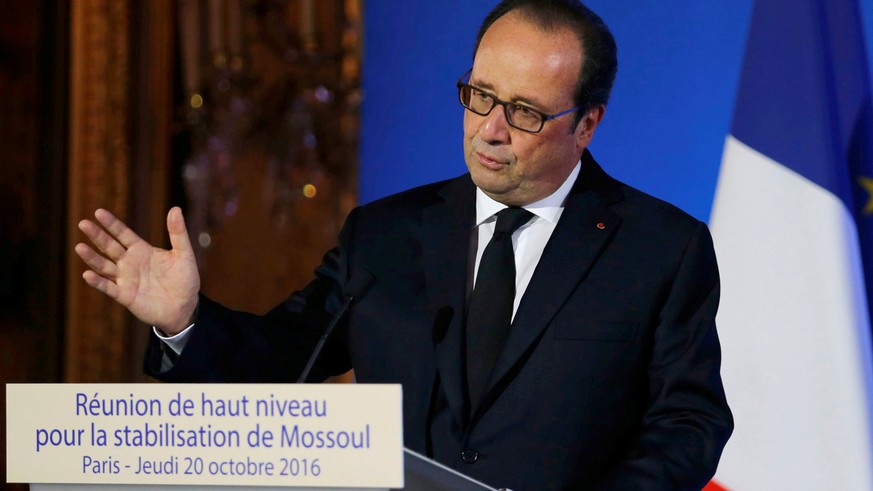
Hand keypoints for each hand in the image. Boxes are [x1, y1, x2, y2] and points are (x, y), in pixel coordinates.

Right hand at [75, 207, 200, 334]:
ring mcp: (125, 279)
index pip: (123, 234)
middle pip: (109, 247)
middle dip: (97, 235)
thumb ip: (178, 233)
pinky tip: (87, 274)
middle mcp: (130, 263)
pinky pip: (108, 288)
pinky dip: (98, 282)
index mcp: (142, 250)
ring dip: (92, 257)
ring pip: (104, 266)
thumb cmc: (185, 279)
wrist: (185, 307)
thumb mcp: (184, 254)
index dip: (111, 224)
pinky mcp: (125, 296)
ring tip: (79, 247)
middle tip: (83, 223)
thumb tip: (176, 208)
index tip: (98, 212)